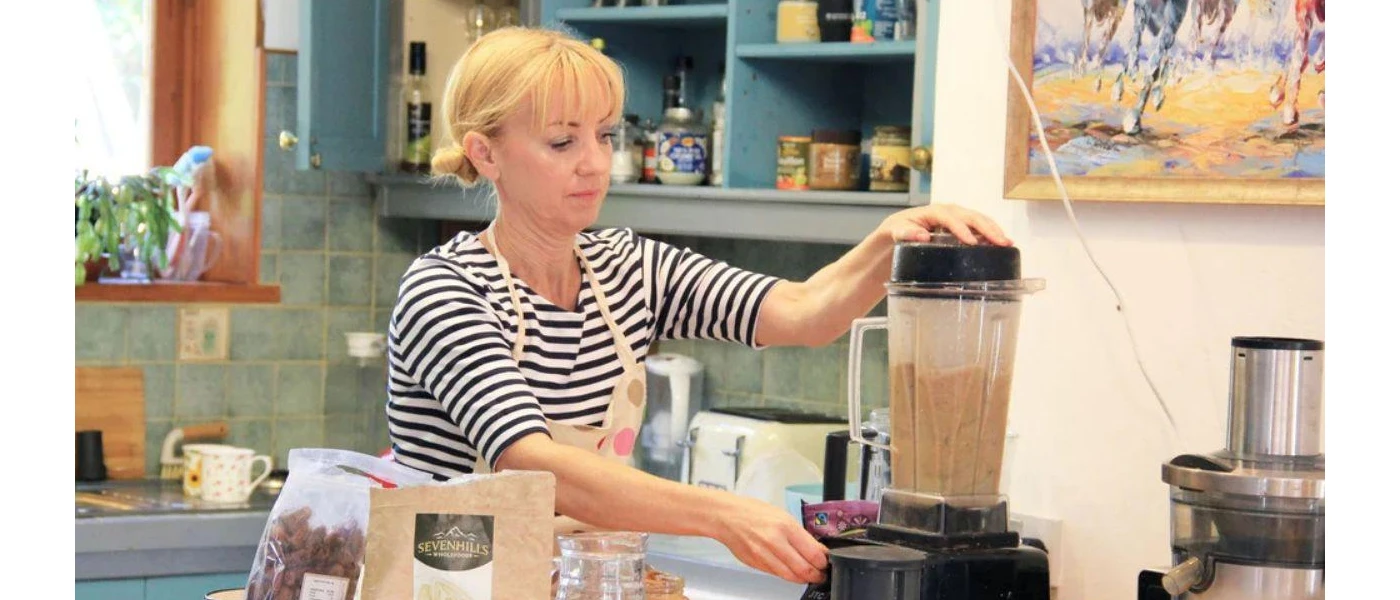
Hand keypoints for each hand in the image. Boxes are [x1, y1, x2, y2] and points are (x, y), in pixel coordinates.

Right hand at [713, 495, 828, 583]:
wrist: (727, 517)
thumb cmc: (753, 512)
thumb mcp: (782, 515)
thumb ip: (800, 534)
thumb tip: (816, 549)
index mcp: (785, 526)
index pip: (813, 553)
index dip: (824, 562)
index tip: (826, 562)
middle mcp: (775, 542)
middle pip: (804, 569)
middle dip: (816, 574)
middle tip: (821, 573)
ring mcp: (764, 555)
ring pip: (791, 576)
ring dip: (803, 578)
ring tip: (808, 575)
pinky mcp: (756, 564)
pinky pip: (777, 575)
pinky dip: (787, 575)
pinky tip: (791, 571)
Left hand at [880, 203, 1012, 245]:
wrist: (899, 229)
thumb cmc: (898, 230)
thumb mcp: (895, 232)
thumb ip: (905, 233)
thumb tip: (922, 235)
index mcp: (932, 211)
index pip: (949, 217)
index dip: (961, 229)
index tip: (971, 242)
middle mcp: (948, 211)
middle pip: (970, 216)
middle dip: (986, 228)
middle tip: (1000, 242)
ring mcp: (957, 216)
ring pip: (978, 219)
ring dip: (993, 229)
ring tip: (1007, 243)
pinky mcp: (962, 224)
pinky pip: (979, 226)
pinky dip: (991, 233)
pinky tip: (1002, 244)